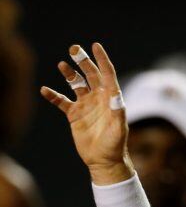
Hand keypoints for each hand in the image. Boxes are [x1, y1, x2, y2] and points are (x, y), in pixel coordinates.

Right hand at [41, 43, 132, 183]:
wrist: (104, 160)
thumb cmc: (115, 144)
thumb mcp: (119, 127)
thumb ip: (117, 111)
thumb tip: (115, 95)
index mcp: (111, 98)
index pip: (107, 74)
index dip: (102, 59)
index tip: (96, 46)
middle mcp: (98, 98)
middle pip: (90, 75)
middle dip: (83, 61)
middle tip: (74, 48)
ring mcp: (86, 105)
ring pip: (76, 84)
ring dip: (69, 74)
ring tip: (62, 64)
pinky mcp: (74, 115)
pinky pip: (61, 101)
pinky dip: (53, 95)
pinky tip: (45, 90)